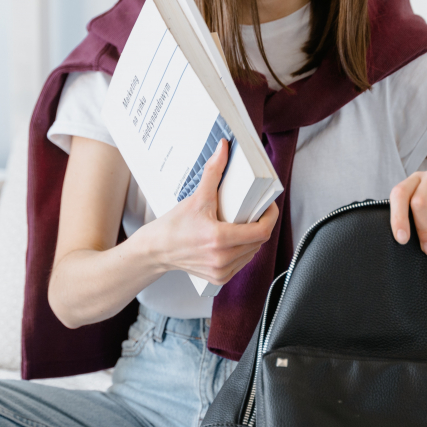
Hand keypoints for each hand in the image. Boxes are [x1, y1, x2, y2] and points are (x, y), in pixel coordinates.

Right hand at [141, 139, 277, 284]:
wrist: (156, 250)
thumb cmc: (173, 226)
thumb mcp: (196, 197)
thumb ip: (213, 171)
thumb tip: (224, 149)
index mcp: (218, 239)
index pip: (261, 231)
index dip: (270, 217)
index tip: (268, 206)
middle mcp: (221, 259)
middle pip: (259, 241)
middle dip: (260, 224)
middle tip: (254, 211)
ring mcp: (221, 271)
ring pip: (252, 253)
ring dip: (252, 238)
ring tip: (243, 225)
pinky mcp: (219, 278)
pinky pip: (242, 263)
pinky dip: (242, 251)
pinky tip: (233, 240)